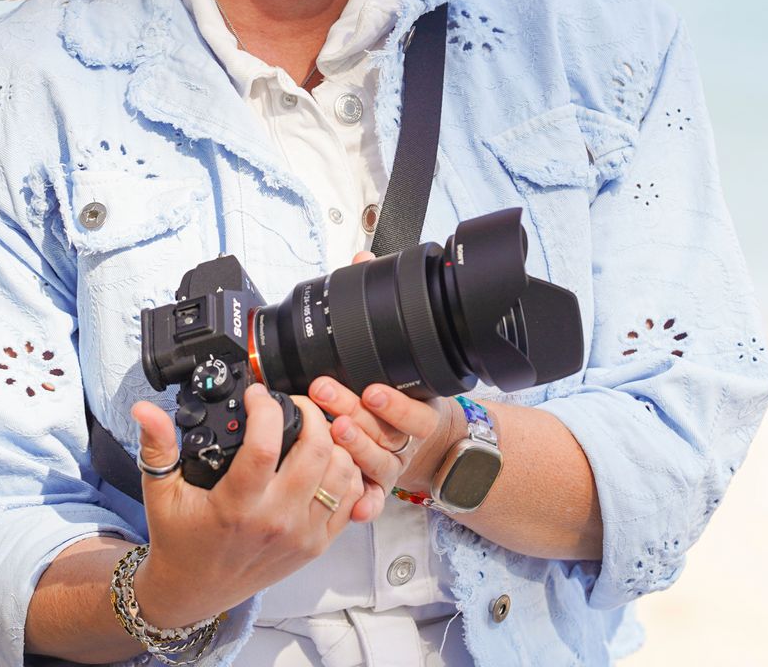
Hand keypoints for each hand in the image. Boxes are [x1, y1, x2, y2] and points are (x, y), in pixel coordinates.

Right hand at [128, 381, 363, 628]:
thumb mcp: (161, 491)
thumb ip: (157, 447)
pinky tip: (324, 462)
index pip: (264, 445)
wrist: (194, 590)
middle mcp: (274, 521)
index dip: (266, 408)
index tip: (256, 395)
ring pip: (340, 472)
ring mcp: (300, 535)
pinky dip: (345, 473)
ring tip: (311, 430)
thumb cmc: (179, 540)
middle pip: (316, 452)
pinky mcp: (316, 545)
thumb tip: (144, 409)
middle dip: (309, 413)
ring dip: (332, 442)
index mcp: (236, 506)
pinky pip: (350, 500)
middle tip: (292, 404)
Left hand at [307, 250, 466, 497]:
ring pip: (378, 464)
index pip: (415, 409)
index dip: (394, 402)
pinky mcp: (380, 486)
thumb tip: (364, 260)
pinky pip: (374, 499)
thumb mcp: (409, 352)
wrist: (442, 449)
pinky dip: (366, 504)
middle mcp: (409, 439)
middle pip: (386, 433)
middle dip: (356, 414)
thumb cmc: (414, 396)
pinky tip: (353, 507)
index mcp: (420, 409)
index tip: (372, 387)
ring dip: (355, 450)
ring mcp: (395, 464)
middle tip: (326, 395)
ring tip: (332, 432)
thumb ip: (385, 307)